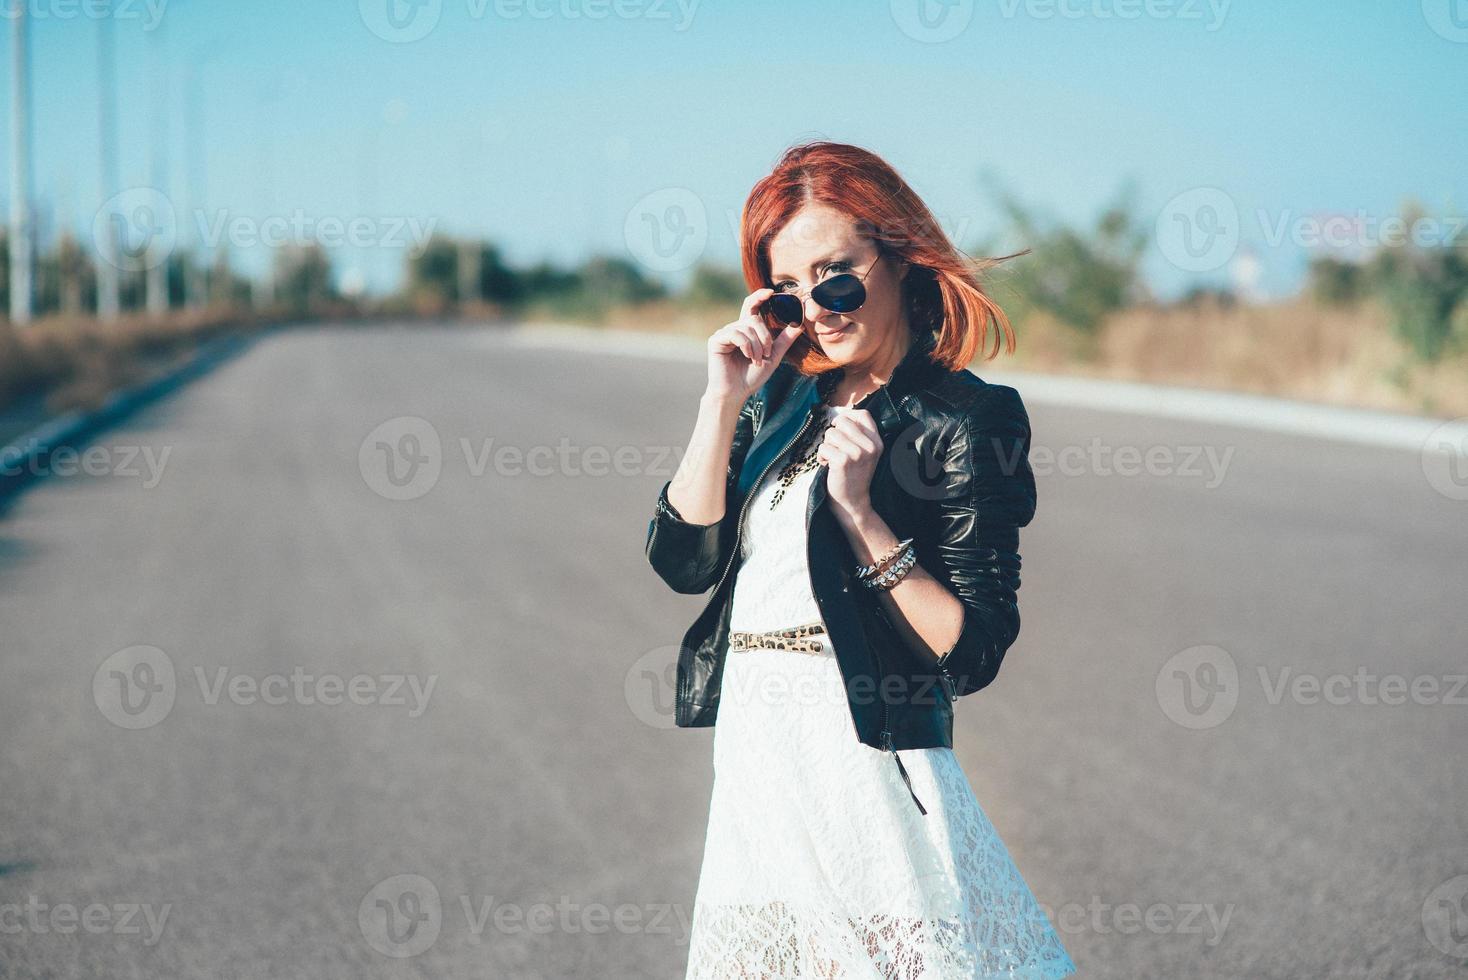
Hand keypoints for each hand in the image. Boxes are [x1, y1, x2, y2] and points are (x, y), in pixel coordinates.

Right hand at [705, 288, 803, 403]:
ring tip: (756, 360)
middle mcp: (734, 328)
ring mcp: (724, 334)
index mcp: (747, 330)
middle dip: (765, 337)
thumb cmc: (752, 376)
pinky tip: (747, 356)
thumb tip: (799, 325)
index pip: (751, 306)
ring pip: (747, 327)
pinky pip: (736, 334)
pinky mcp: (716, 340)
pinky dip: (746, 345)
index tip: (771, 292)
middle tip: (766, 354)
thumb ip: (784, 341)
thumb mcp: (773, 357)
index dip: (759, 296)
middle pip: (754, 318)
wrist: (736, 392)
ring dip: (757, 345)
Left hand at [815, 407, 881, 524]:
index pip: (864, 414)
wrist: (853, 501)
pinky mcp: (843, 461)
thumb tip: (840, 416)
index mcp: (877, 441)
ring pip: (831, 433)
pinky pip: (823, 447)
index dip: (848, 416)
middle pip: (843, 421)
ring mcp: (857, 453)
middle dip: (834, 433)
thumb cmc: (854, 475)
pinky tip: (828, 466)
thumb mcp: (866, 453)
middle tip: (836, 448)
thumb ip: (858, 435)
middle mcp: (870, 446)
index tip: (840, 427)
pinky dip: (821, 457)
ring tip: (833, 459)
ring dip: (827, 446)